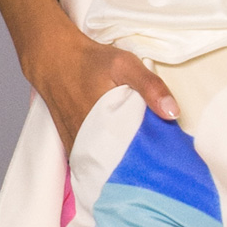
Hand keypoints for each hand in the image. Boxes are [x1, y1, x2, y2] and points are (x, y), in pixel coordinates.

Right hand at [27, 26, 177, 155]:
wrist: (54, 59)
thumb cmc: (90, 62)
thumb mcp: (125, 65)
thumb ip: (150, 86)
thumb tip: (173, 113)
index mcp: (105, 127)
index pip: (134, 156)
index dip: (151, 160)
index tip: (166, 162)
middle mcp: (88, 142)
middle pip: (119, 165)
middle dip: (138, 167)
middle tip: (156, 166)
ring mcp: (76, 145)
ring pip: (104, 165)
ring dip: (120, 165)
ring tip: (140, 164)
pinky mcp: (70, 144)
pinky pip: (90, 161)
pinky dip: (104, 160)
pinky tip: (117, 155)